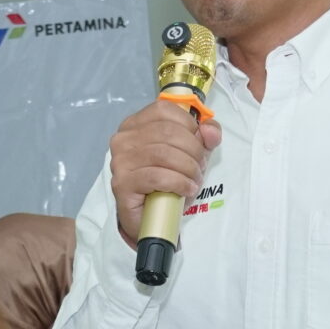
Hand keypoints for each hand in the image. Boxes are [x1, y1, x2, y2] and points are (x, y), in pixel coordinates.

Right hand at [108, 98, 222, 248]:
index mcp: (136, 124)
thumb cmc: (167, 182)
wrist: (149, 218)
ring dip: (188, 168)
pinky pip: (157, 176)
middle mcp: (124, 138)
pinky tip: (186, 189)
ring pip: (164, 154)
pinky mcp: (122, 183)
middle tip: (199, 168)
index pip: (165, 110)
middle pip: (168, 132)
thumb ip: (204, 137)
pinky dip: (179, 182)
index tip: (199, 144)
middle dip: (193, 150)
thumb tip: (209, 130)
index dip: (189, 125)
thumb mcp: (191, 155)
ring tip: (194, 180)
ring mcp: (120, 161)